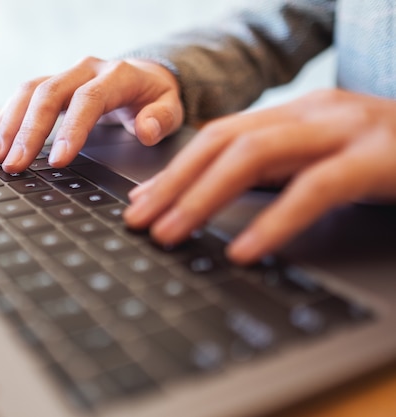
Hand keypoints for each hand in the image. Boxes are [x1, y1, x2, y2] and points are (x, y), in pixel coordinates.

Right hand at [0, 56, 183, 172]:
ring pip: (29, 92)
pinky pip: (22, 96)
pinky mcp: (52, 84)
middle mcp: (86, 70)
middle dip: (28, 132)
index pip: (89, 100)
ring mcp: (66, 75)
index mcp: (117, 75)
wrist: (143, 76)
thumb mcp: (171, 109)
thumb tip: (146, 129)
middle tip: (14, 165)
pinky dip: (5, 119)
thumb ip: (162, 119)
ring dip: (9, 125)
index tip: (57, 161)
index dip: (71, 129)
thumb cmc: (154, 98)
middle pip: (49, 94)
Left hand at [124, 89, 395, 264]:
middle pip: (224, 141)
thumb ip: (275, 171)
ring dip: (203, 197)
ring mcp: (345, 130)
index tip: (141, 203)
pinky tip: (244, 250)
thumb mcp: (322, 158)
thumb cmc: (388, 158)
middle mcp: (313, 113)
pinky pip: (314, 188)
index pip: (217, 136)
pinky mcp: (376, 158)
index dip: (175, 169)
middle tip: (139, 221)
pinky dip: (274, 221)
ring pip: (255, 155)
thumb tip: (214, 199)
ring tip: (169, 234)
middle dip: (174, 183)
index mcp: (295, 113)